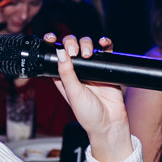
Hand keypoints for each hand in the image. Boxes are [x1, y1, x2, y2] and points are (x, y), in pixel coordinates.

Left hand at [46, 34, 131, 161]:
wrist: (110, 123)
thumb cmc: (89, 114)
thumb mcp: (73, 94)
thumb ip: (66, 73)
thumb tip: (59, 53)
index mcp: (63, 77)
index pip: (55, 55)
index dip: (52, 44)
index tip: (51, 38)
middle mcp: (76, 71)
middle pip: (71, 46)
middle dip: (72, 43)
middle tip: (74, 51)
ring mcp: (91, 68)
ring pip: (87, 45)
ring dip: (87, 43)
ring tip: (88, 54)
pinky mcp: (105, 67)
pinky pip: (105, 50)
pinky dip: (105, 43)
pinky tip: (103, 43)